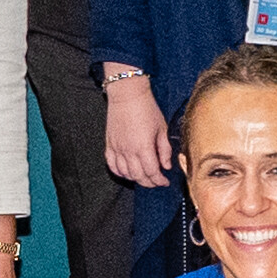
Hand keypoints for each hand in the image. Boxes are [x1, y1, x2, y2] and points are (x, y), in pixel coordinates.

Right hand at [106, 69, 171, 188]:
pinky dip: (119, 172)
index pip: (152, 173)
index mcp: (144, 147)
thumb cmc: (147, 108)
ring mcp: (117, 148)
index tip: (165, 181)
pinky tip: (127, 172)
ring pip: (125, 173)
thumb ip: (165, 149)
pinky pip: (111, 165)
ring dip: (135, 179)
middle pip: (139, 176)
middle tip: (156, 181)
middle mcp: (128, 151)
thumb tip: (167, 166)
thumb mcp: (162, 128)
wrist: (127, 94)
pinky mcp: (109, 144)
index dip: (159, 181)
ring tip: (144, 176)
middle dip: (149, 182)